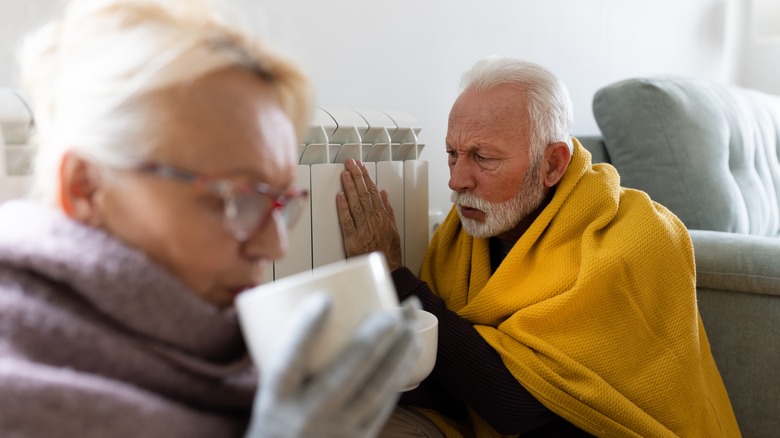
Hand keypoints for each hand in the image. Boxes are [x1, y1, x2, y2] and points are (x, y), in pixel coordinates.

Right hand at [246, 293, 421, 437]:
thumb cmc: (280, 415)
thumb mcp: (269, 391)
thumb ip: (288, 352)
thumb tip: (313, 293)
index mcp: (276, 399)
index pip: (287, 363)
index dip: (305, 331)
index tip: (324, 299)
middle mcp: (306, 417)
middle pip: (343, 377)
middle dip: (371, 342)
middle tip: (391, 311)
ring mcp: (337, 431)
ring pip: (374, 392)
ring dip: (398, 354)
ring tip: (412, 322)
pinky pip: (385, 404)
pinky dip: (400, 373)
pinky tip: (411, 349)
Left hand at [337, 159, 402, 270]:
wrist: (388, 271)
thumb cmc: (389, 252)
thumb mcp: (393, 229)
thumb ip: (387, 210)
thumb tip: (383, 193)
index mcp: (383, 217)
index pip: (373, 192)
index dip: (366, 178)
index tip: (361, 166)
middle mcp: (374, 221)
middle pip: (364, 195)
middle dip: (357, 176)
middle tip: (350, 163)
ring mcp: (364, 230)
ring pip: (356, 204)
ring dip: (350, 187)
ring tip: (345, 174)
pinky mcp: (354, 241)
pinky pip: (348, 222)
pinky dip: (344, 209)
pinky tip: (340, 197)